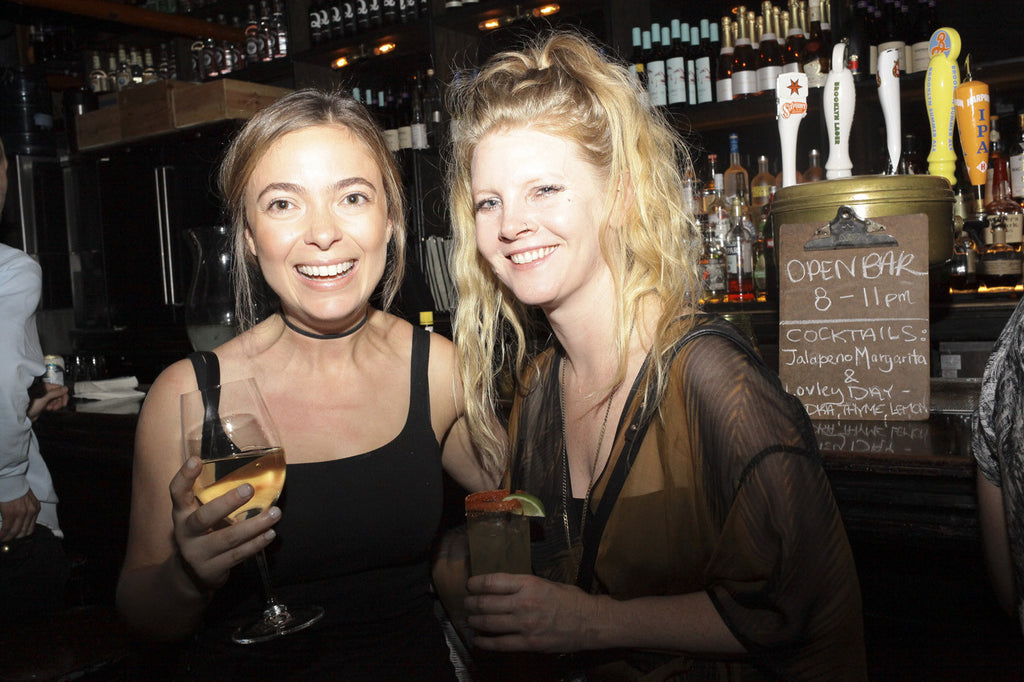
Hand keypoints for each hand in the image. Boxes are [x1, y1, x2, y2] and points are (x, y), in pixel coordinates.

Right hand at [0, 489, 40, 541]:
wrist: (11, 479)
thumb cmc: (17, 488)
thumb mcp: (27, 500)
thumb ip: (27, 510)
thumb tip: (20, 522)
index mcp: (36, 509)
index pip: (30, 528)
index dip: (21, 534)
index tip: (15, 537)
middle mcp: (31, 512)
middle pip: (23, 532)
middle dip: (14, 537)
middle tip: (7, 539)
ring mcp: (21, 514)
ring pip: (15, 532)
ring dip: (7, 538)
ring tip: (2, 539)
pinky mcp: (11, 514)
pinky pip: (6, 528)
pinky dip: (2, 535)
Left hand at [28, 382, 68, 420]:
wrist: (23, 415)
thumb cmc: (32, 405)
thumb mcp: (44, 397)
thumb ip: (55, 392)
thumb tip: (66, 388)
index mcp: (45, 387)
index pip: (60, 388)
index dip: (63, 395)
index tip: (64, 404)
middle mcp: (46, 391)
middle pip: (59, 395)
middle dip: (59, 402)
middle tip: (57, 408)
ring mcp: (45, 398)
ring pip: (56, 400)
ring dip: (56, 405)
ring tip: (50, 409)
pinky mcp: (44, 404)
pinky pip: (52, 404)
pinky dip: (52, 407)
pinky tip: (47, 410)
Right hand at [169, 456, 280, 593]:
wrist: (192, 574)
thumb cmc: (203, 532)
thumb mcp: (200, 513)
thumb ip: (213, 496)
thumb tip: (251, 469)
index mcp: (182, 513)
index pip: (177, 492)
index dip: (185, 477)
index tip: (196, 460)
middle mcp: (185, 533)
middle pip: (203, 518)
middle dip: (227, 503)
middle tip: (249, 489)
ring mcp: (197, 553)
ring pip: (228, 538)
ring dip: (254, 526)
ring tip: (275, 513)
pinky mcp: (211, 570)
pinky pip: (237, 555)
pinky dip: (256, 544)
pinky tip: (270, 534)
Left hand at [465, 572, 595, 652]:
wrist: (591, 622)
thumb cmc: (572, 600)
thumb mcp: (547, 583)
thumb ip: (525, 585)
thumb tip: (503, 588)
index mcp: (529, 584)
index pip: (492, 582)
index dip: (475, 584)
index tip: (470, 585)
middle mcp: (524, 603)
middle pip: (486, 603)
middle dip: (471, 603)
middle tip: (466, 603)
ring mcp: (525, 625)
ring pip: (489, 623)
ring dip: (475, 621)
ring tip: (470, 620)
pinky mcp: (529, 643)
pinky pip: (500, 644)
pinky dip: (485, 642)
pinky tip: (478, 640)